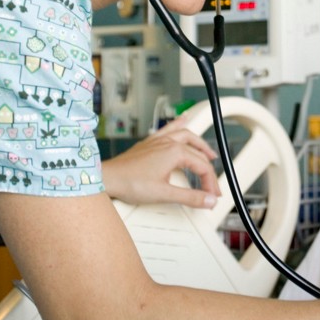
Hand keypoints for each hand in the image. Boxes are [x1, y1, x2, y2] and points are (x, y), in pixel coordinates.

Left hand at [101, 116, 220, 207]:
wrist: (107, 178)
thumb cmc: (130, 183)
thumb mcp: (164, 193)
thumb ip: (190, 197)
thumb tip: (208, 200)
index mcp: (175, 152)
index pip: (202, 167)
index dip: (210, 183)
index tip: (211, 196)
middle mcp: (168, 143)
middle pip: (197, 153)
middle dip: (207, 169)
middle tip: (212, 182)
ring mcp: (158, 141)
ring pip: (185, 136)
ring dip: (199, 143)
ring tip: (208, 151)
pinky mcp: (149, 143)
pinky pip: (168, 129)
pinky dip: (178, 124)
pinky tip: (182, 120)